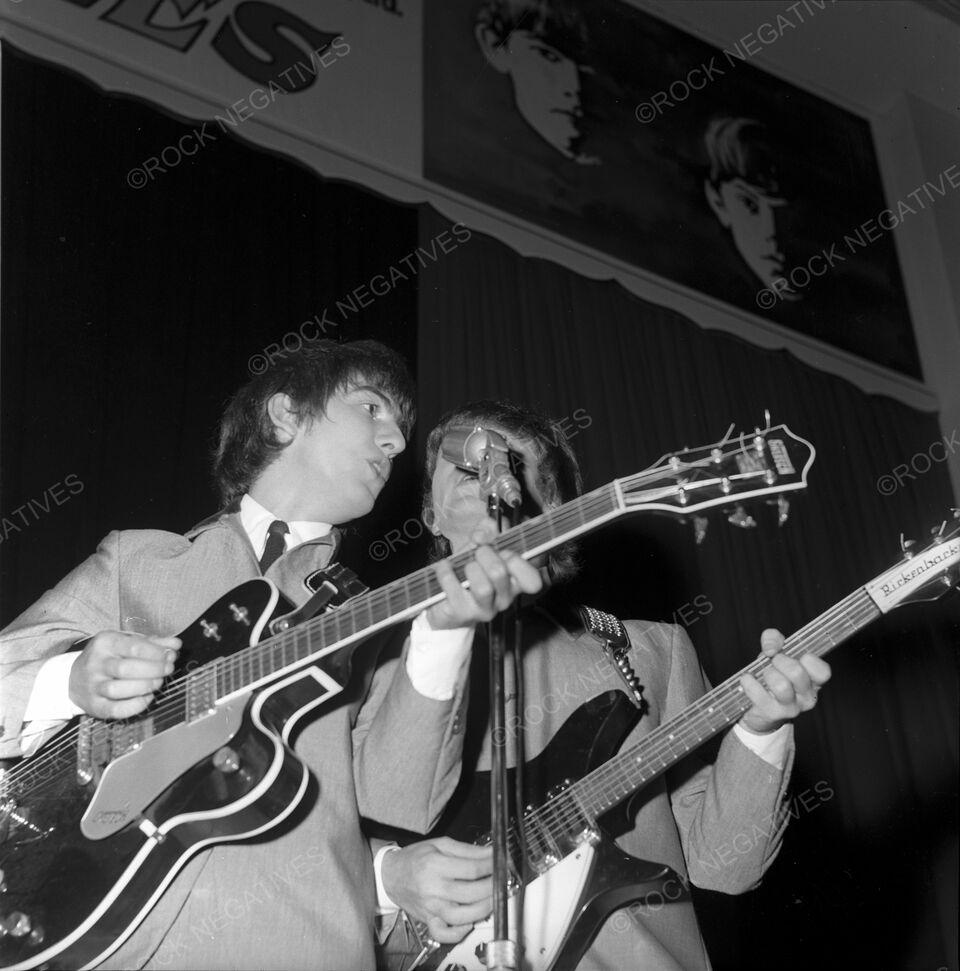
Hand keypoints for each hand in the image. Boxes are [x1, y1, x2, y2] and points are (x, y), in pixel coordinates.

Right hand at [68, 630, 181, 718]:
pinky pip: (116, 710)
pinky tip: (148, 697)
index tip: (171, 656)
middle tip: (168, 670)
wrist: (74, 678)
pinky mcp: (94, 706)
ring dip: (145, 687)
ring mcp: (93, 686)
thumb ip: (154, 643)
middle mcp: (96, 664)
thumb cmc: (110, 657)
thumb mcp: (128, 642)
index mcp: (105, 642)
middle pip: (127, 668)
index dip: (157, 653)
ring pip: (118, 690)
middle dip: (154, 670)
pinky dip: (136, 705)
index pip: (134, 646)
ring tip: (158, 682)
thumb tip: (176, 645)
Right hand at [381, 837, 492, 943]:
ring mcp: (431, 908)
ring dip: (484, 908)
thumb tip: (490, 853)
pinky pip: (445, 933)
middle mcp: (433, 889)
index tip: (501, 861)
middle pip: (471, 893)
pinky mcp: (428, 921)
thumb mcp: (440, 844)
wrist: (391, 875)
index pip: (472, 869)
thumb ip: (467, 850)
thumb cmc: (416, 858)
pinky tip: (470, 920)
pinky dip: (460, 931)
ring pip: (462, 916)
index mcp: (435, 865)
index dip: (491, 866)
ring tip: (492, 897)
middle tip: (501, 879)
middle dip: (492, 886)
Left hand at [427, 527, 541, 630]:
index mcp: (515, 582)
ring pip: (482, 588)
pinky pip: (453, 586)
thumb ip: (489, 530)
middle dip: (485, 554)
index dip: (517, 560)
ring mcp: (484, 609)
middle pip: (500, 573)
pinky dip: (445, 570)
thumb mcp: (482, 546)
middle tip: (478, 552)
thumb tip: (483, 532)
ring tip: (464, 566)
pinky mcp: (461, 613)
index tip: (504, 551)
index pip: (533, 580)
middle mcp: (504, 599)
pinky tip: (445, 568)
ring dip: (469, 567)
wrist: (445, 601)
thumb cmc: (470, 572)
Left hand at [738, 629, 830, 733]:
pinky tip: (748, 679)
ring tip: (764, 674)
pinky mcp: (773, 714)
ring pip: (781, 685)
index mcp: (814, 681)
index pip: (823, 671)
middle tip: (773, 662)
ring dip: (767, 673)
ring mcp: (792, 708)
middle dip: (779, 661)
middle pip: (797, 672)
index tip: (792, 654)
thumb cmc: (772, 675)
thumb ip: (774, 639)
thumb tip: (771, 648)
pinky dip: (749, 682)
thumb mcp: (775, 653)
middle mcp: (808, 696)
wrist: (759, 708)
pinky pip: (759, 695)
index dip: (807, 658)